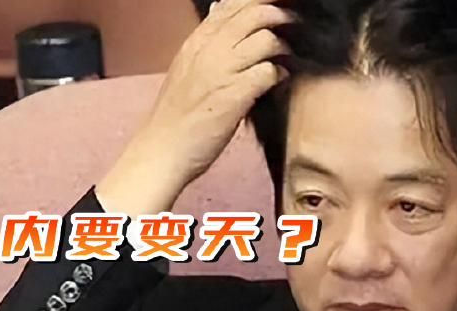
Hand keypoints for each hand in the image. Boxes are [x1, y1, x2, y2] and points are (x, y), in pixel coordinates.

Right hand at [96, 0, 291, 216]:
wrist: (163, 149)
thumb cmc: (177, 114)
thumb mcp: (187, 66)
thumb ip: (206, 39)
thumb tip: (219, 9)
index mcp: (197, 41)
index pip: (232, 5)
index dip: (259, 1)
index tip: (277, 4)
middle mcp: (209, 49)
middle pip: (253, 14)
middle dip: (279, 14)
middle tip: (293, 24)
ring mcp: (222, 71)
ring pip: (265, 39)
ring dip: (283, 47)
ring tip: (286, 58)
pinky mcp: (236, 95)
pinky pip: (269, 72)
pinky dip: (281, 75)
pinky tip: (280, 82)